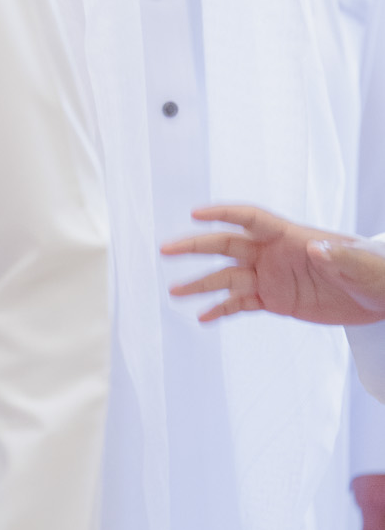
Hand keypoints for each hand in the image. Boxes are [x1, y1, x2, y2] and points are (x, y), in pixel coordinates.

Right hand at [161, 205, 384, 326]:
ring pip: (227, 277)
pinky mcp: (275, 300)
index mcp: (291, 237)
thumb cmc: (374, 272)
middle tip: (167, 249)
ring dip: (201, 283)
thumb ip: (338, 256)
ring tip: (175, 291)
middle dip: (196, 246)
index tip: (195, 213)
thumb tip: (316, 248)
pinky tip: (203, 316)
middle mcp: (274, 254)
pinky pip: (241, 303)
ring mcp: (271, 277)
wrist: (377, 296)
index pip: (251, 219)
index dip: (223, 214)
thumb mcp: (361, 264)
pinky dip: (221, 309)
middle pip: (227, 245)